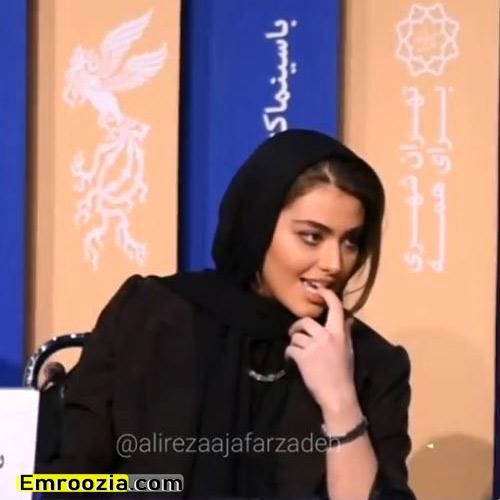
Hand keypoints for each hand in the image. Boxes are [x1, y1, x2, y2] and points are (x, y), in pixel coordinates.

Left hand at [284, 287, 356, 411]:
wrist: (337, 395)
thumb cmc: (344, 373)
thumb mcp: (348, 350)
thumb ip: (345, 333)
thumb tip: (348, 319)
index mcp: (339, 333)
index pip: (335, 307)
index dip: (325, 294)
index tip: (316, 288)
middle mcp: (326, 336)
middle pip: (306, 321)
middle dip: (297, 327)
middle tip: (296, 333)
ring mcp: (314, 346)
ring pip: (296, 335)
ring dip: (294, 343)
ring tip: (297, 352)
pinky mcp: (303, 357)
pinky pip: (290, 348)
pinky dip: (289, 354)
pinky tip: (291, 360)